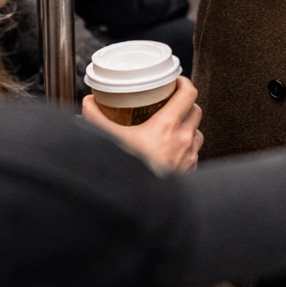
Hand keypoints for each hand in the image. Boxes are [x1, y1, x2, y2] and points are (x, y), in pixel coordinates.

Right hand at [82, 76, 202, 171]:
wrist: (134, 205)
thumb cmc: (126, 174)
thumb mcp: (109, 141)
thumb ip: (96, 120)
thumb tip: (88, 103)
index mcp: (166, 128)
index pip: (188, 94)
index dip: (183, 83)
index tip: (175, 82)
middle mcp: (182, 141)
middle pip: (195, 111)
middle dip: (186, 104)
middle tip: (172, 103)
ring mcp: (188, 158)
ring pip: (197, 133)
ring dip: (188, 127)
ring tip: (173, 128)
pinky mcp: (189, 173)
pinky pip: (195, 155)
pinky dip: (187, 149)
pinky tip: (173, 152)